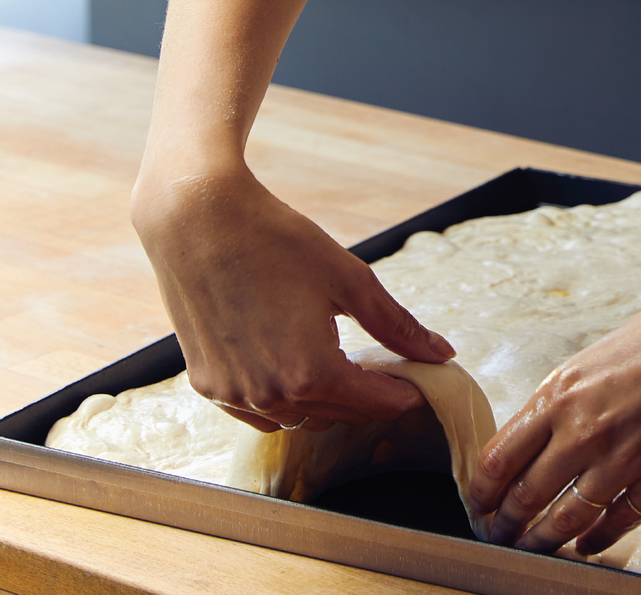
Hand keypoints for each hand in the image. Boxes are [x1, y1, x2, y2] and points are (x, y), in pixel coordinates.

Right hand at [132, 166, 453, 432]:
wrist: (199, 221)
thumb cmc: (277, 241)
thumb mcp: (350, 279)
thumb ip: (397, 324)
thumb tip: (441, 353)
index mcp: (311, 373)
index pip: (373, 404)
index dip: (403, 395)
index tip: (421, 384)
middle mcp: (270, 395)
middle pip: (337, 415)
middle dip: (369, 398)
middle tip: (389, 373)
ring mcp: (233, 395)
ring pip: (297, 418)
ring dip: (327, 402)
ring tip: (348, 368)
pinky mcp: (207, 384)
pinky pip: (258, 412)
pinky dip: (285, 402)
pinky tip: (298, 372)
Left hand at [470, 238, 640, 557]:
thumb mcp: (605, 351)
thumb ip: (573, 395)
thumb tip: (547, 431)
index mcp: (564, 389)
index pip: (499, 458)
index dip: (483, 491)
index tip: (479, 504)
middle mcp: (586, 428)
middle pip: (526, 498)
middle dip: (506, 525)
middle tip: (499, 537)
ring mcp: (627, 457)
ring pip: (567, 521)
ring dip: (545, 541)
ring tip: (535, 549)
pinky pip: (619, 522)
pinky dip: (598, 539)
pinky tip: (590, 543)